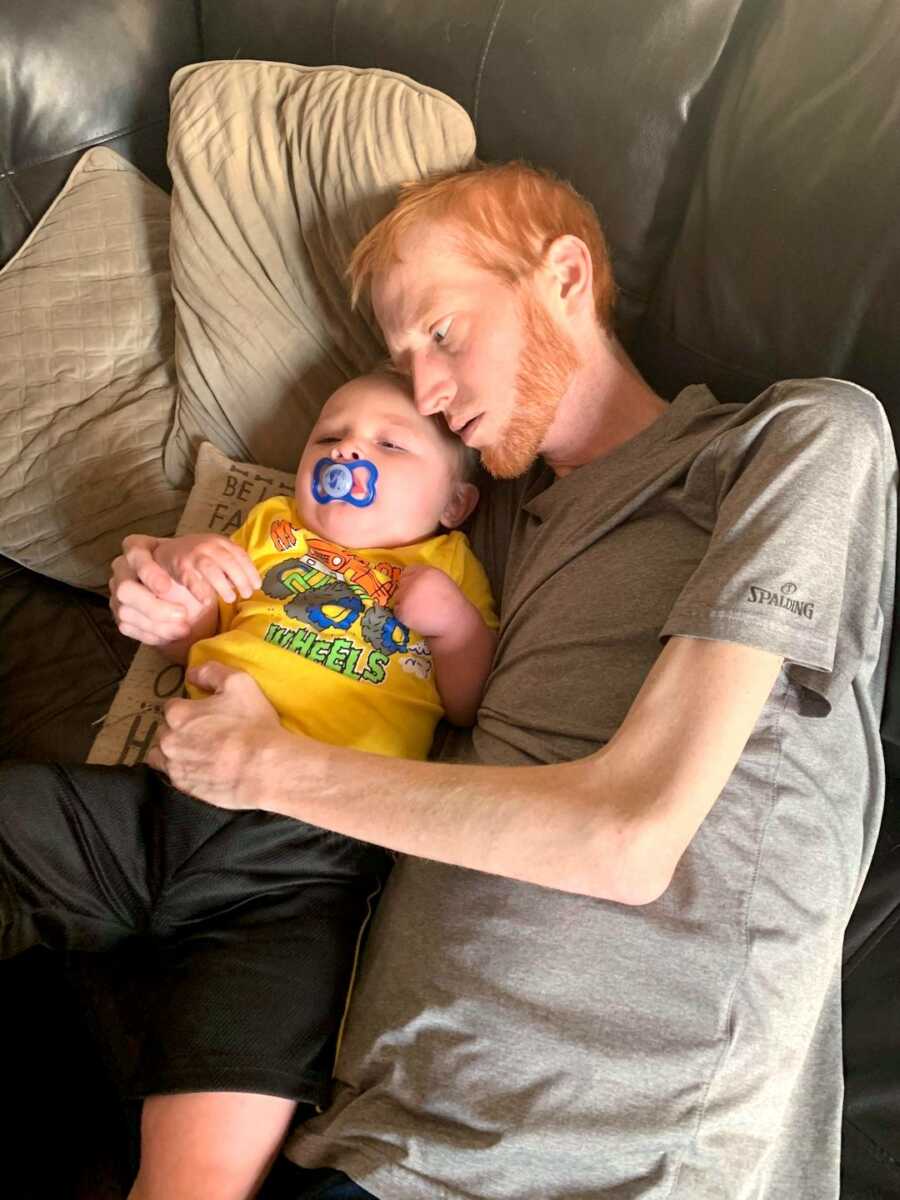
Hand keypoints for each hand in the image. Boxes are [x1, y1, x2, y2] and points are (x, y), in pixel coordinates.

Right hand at [110, 534, 206, 644]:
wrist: (194, 600)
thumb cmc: (193, 574)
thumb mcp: (200, 563)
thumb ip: (199, 564)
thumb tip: (207, 582)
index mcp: (139, 548)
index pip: (133, 551)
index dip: (147, 571)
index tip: (167, 587)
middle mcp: (124, 570)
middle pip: (124, 588)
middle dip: (153, 605)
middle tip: (182, 614)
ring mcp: (120, 594)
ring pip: (125, 611)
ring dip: (157, 623)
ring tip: (185, 628)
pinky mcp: (122, 616)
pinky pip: (129, 627)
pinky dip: (154, 634)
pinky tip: (174, 633)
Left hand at [147, 661, 293, 809]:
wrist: (264, 768)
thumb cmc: (252, 724)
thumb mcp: (239, 684)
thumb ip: (211, 672)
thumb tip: (192, 673)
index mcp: (178, 713)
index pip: (172, 707)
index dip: (190, 709)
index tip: (205, 714)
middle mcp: (169, 740)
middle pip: (166, 731)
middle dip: (180, 731)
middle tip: (205, 734)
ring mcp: (174, 767)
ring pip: (162, 756)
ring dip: (175, 753)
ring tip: (198, 754)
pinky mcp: (184, 788)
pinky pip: (174, 778)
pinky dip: (184, 772)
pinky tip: (202, 771)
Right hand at [154, 533, 260, 605]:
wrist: (168, 551)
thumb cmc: (199, 557)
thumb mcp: (217, 555)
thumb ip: (232, 566)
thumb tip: (248, 585)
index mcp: (220, 542)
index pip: (239, 554)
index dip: (250, 570)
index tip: (257, 585)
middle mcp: (208, 545)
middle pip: (227, 561)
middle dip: (240, 578)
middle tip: (247, 594)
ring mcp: (192, 555)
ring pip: (210, 568)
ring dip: (222, 585)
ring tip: (230, 599)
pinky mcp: (180, 567)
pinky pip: (191, 580)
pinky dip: (200, 591)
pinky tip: (207, 601)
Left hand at [392, 566, 471, 638]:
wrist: (455, 623)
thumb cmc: (453, 604)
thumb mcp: (442, 582)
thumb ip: (426, 578)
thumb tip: (411, 581)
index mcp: (426, 571)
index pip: (408, 571)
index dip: (410, 580)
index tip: (415, 589)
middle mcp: (415, 580)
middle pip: (401, 584)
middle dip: (407, 592)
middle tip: (418, 603)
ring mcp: (407, 595)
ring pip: (397, 598)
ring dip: (404, 605)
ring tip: (419, 612)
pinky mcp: (402, 610)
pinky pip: (397, 612)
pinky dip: (404, 617)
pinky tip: (417, 619)